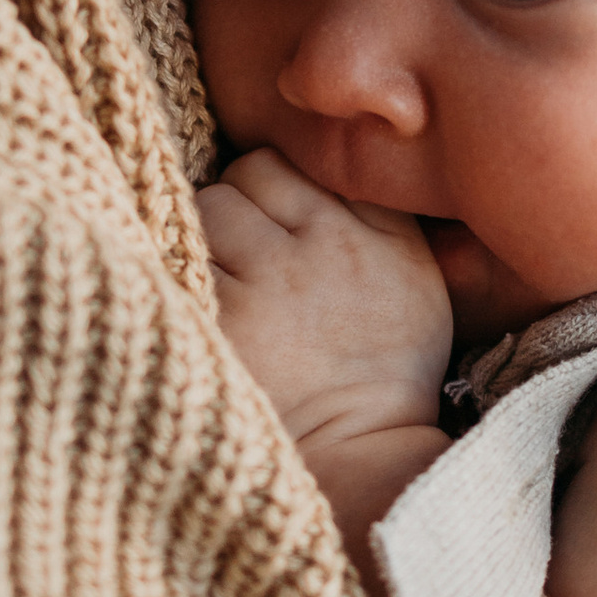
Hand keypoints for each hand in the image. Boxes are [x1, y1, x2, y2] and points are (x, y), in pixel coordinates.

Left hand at [198, 148, 452, 457]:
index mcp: (376, 233)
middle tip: (246, 261)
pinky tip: (205, 313)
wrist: (358, 453)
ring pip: (208, 209)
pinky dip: (182, 278)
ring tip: (226, 286)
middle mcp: (326, 248)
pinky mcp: (225, 319)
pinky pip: (182, 259)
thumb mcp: (413, 275)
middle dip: (235, 208)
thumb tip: (322, 143)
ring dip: (205, 238)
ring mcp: (271, 282)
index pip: (291, 162)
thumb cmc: (381, 366)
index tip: (276, 227)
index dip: (272, 191)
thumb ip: (373, 209)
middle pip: (243, 177)